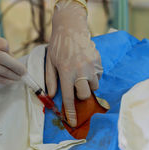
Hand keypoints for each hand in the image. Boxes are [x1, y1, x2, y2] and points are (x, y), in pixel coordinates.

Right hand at [0, 30, 25, 82]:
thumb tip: (10, 59)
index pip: (2, 43)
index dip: (9, 52)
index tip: (12, 58)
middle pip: (2, 57)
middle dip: (15, 66)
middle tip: (24, 72)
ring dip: (10, 75)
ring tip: (18, 78)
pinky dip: (1, 79)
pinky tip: (9, 82)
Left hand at [46, 0, 102, 126]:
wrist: (71, 27)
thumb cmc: (57, 45)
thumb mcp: (50, 62)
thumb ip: (51, 80)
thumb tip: (51, 96)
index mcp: (66, 72)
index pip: (69, 98)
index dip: (71, 112)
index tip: (73, 122)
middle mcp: (80, 71)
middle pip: (85, 95)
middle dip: (80, 95)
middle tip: (75, 86)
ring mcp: (91, 66)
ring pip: (94, 86)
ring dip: (88, 85)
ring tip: (81, 74)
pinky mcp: (98, 61)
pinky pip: (98, 75)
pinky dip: (93, 75)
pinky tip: (86, 65)